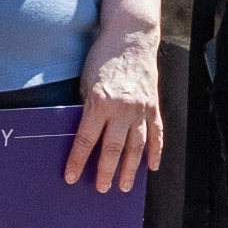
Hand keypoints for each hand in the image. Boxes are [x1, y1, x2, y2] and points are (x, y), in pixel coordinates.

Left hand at [62, 61, 163, 187]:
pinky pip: (156, 134)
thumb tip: (85, 133)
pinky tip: (152, 166)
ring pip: (136, 147)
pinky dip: (155, 152)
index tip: (71, 177)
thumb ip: (87, 108)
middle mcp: (122, 109)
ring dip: (130, 169)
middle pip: (112, 149)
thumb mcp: (86, 82)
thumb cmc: (103, 57)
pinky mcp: (153, 106)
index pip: (86, 140)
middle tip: (101, 188)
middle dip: (105, 171)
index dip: (77, 161)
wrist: (131, 38)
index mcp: (99, 103)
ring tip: (125, 186)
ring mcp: (140, 109)